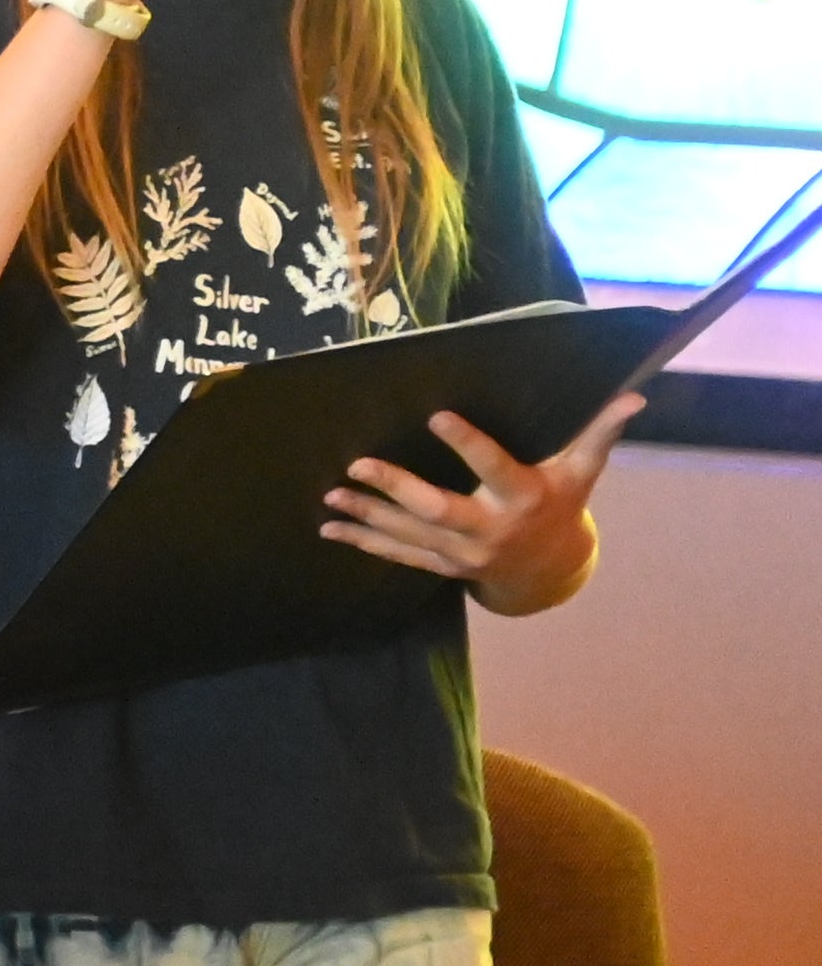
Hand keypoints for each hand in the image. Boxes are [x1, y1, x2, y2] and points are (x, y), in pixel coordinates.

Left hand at [328, 395, 631, 613]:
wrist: (550, 569)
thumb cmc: (563, 504)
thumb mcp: (583, 471)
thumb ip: (600, 433)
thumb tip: (635, 396)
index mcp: (525, 496)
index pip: (495, 467)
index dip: (467, 443)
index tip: (436, 414)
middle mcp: (492, 528)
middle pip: (438, 509)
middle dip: (396, 488)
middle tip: (358, 463)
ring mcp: (464, 552)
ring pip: (410, 534)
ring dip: (367, 516)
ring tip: (331, 496)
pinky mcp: (443, 565)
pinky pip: (399, 555)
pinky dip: (364, 542)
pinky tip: (330, 530)